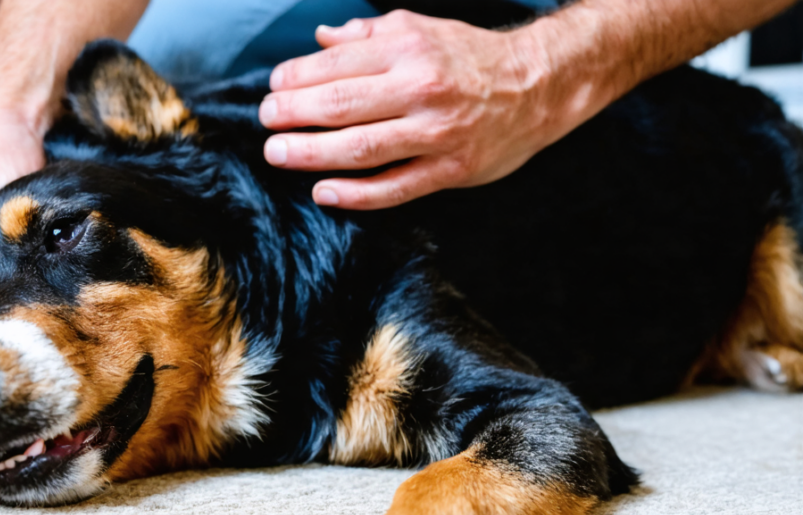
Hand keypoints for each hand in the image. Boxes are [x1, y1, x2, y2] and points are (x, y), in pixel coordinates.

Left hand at [260, 10, 570, 209]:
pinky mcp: (450, 170)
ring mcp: (437, 133)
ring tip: (278, 154)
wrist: (538, 85)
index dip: (296, 78)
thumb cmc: (467, 58)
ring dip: (311, 154)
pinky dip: (355, 194)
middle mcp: (422, 89)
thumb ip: (368, 35)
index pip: (337, 65)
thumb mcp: (420, 30)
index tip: (274, 88)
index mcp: (410, 49)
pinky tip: (323, 192)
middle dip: (293, 115)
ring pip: (361, 149)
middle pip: (341, 107)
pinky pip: (395, 188)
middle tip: (266, 122)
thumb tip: (322, 38)